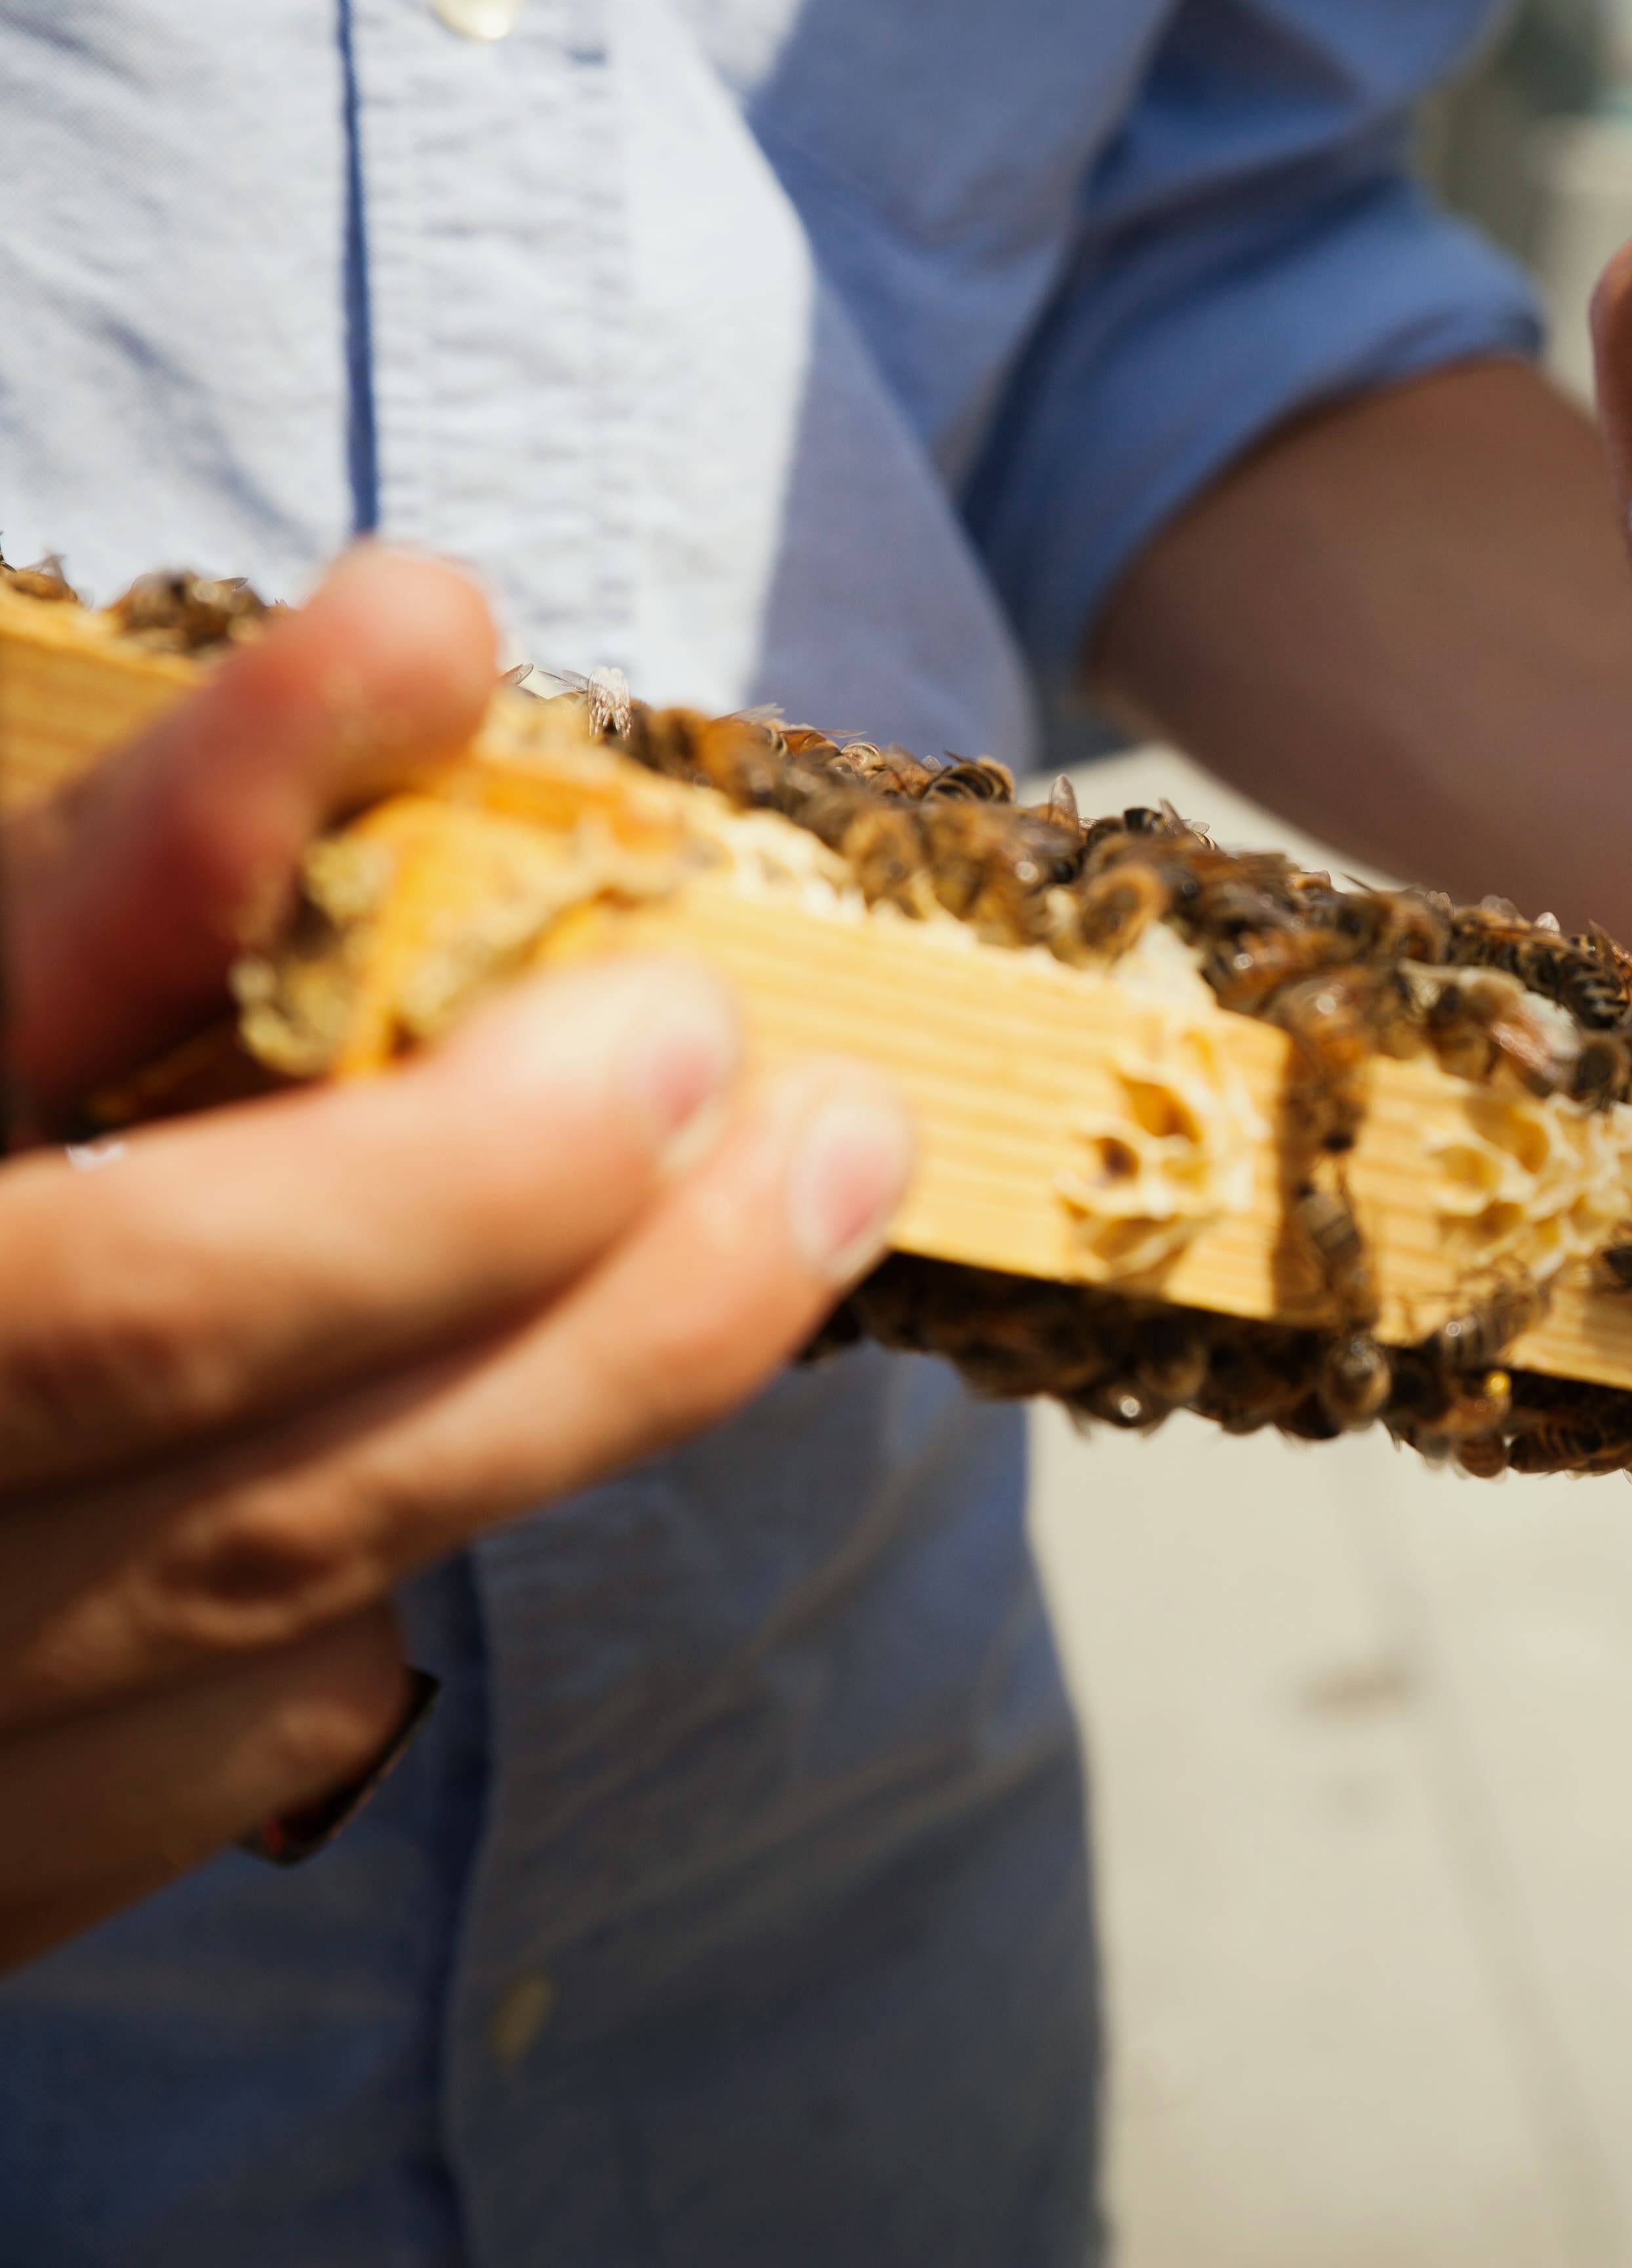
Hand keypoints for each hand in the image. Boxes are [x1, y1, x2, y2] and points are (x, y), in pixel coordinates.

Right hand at [0, 548, 914, 1969]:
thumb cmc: (7, 1178)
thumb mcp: (15, 1042)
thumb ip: (110, 919)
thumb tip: (422, 641)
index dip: (185, 823)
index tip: (428, 641)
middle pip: (138, 1314)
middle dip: (476, 1169)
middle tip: (719, 1027)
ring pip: (264, 1547)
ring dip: (585, 1366)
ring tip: (812, 1189)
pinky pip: (245, 1729)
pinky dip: (387, 1581)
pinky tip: (483, 1448)